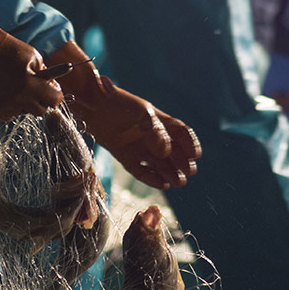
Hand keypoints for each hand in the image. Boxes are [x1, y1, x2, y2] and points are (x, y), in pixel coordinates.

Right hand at [0, 35, 62, 121]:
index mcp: (29, 85)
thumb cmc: (8, 50)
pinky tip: (2, 91)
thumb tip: (54, 89)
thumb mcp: (33, 57)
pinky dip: (8, 106)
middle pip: (40, 111)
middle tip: (33, 89)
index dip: (55, 95)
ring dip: (22, 103)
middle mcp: (16, 100)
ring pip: (22, 113)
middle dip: (40, 101)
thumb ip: (47, 75)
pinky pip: (7, 115)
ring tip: (13, 86)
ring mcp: (1, 107)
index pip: (54, 101)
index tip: (51, 91)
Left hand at [83, 75, 200, 188]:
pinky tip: (162, 185)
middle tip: (190, 172)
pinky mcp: (126, 158)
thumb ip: (155, 130)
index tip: (195, 155)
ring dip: (170, 173)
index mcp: (160, 121)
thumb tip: (165, 151)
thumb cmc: (120, 104)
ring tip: (179, 182)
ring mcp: (139, 148)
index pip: (181, 134)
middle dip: (182, 163)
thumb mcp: (141, 113)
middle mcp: (152, 137)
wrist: (93, 107)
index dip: (190, 144)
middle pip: (173, 153)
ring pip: (159, 164)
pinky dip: (151, 178)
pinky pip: (141, 171)